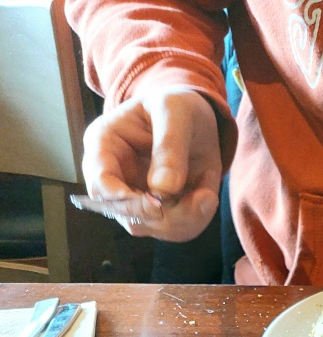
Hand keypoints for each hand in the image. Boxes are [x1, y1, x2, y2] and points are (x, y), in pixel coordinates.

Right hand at [80, 88, 221, 238]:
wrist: (195, 118)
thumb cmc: (177, 106)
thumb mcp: (175, 111)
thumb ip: (169, 147)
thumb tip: (163, 190)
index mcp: (103, 145)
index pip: (100, 185)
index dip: (125, 201)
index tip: (158, 203)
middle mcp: (114, 178)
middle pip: (129, 216)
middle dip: (169, 215)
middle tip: (205, 197)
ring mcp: (135, 198)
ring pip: (154, 228)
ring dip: (188, 218)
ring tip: (208, 190)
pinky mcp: (158, 211)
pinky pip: (175, 230)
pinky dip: (197, 217)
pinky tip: (207, 192)